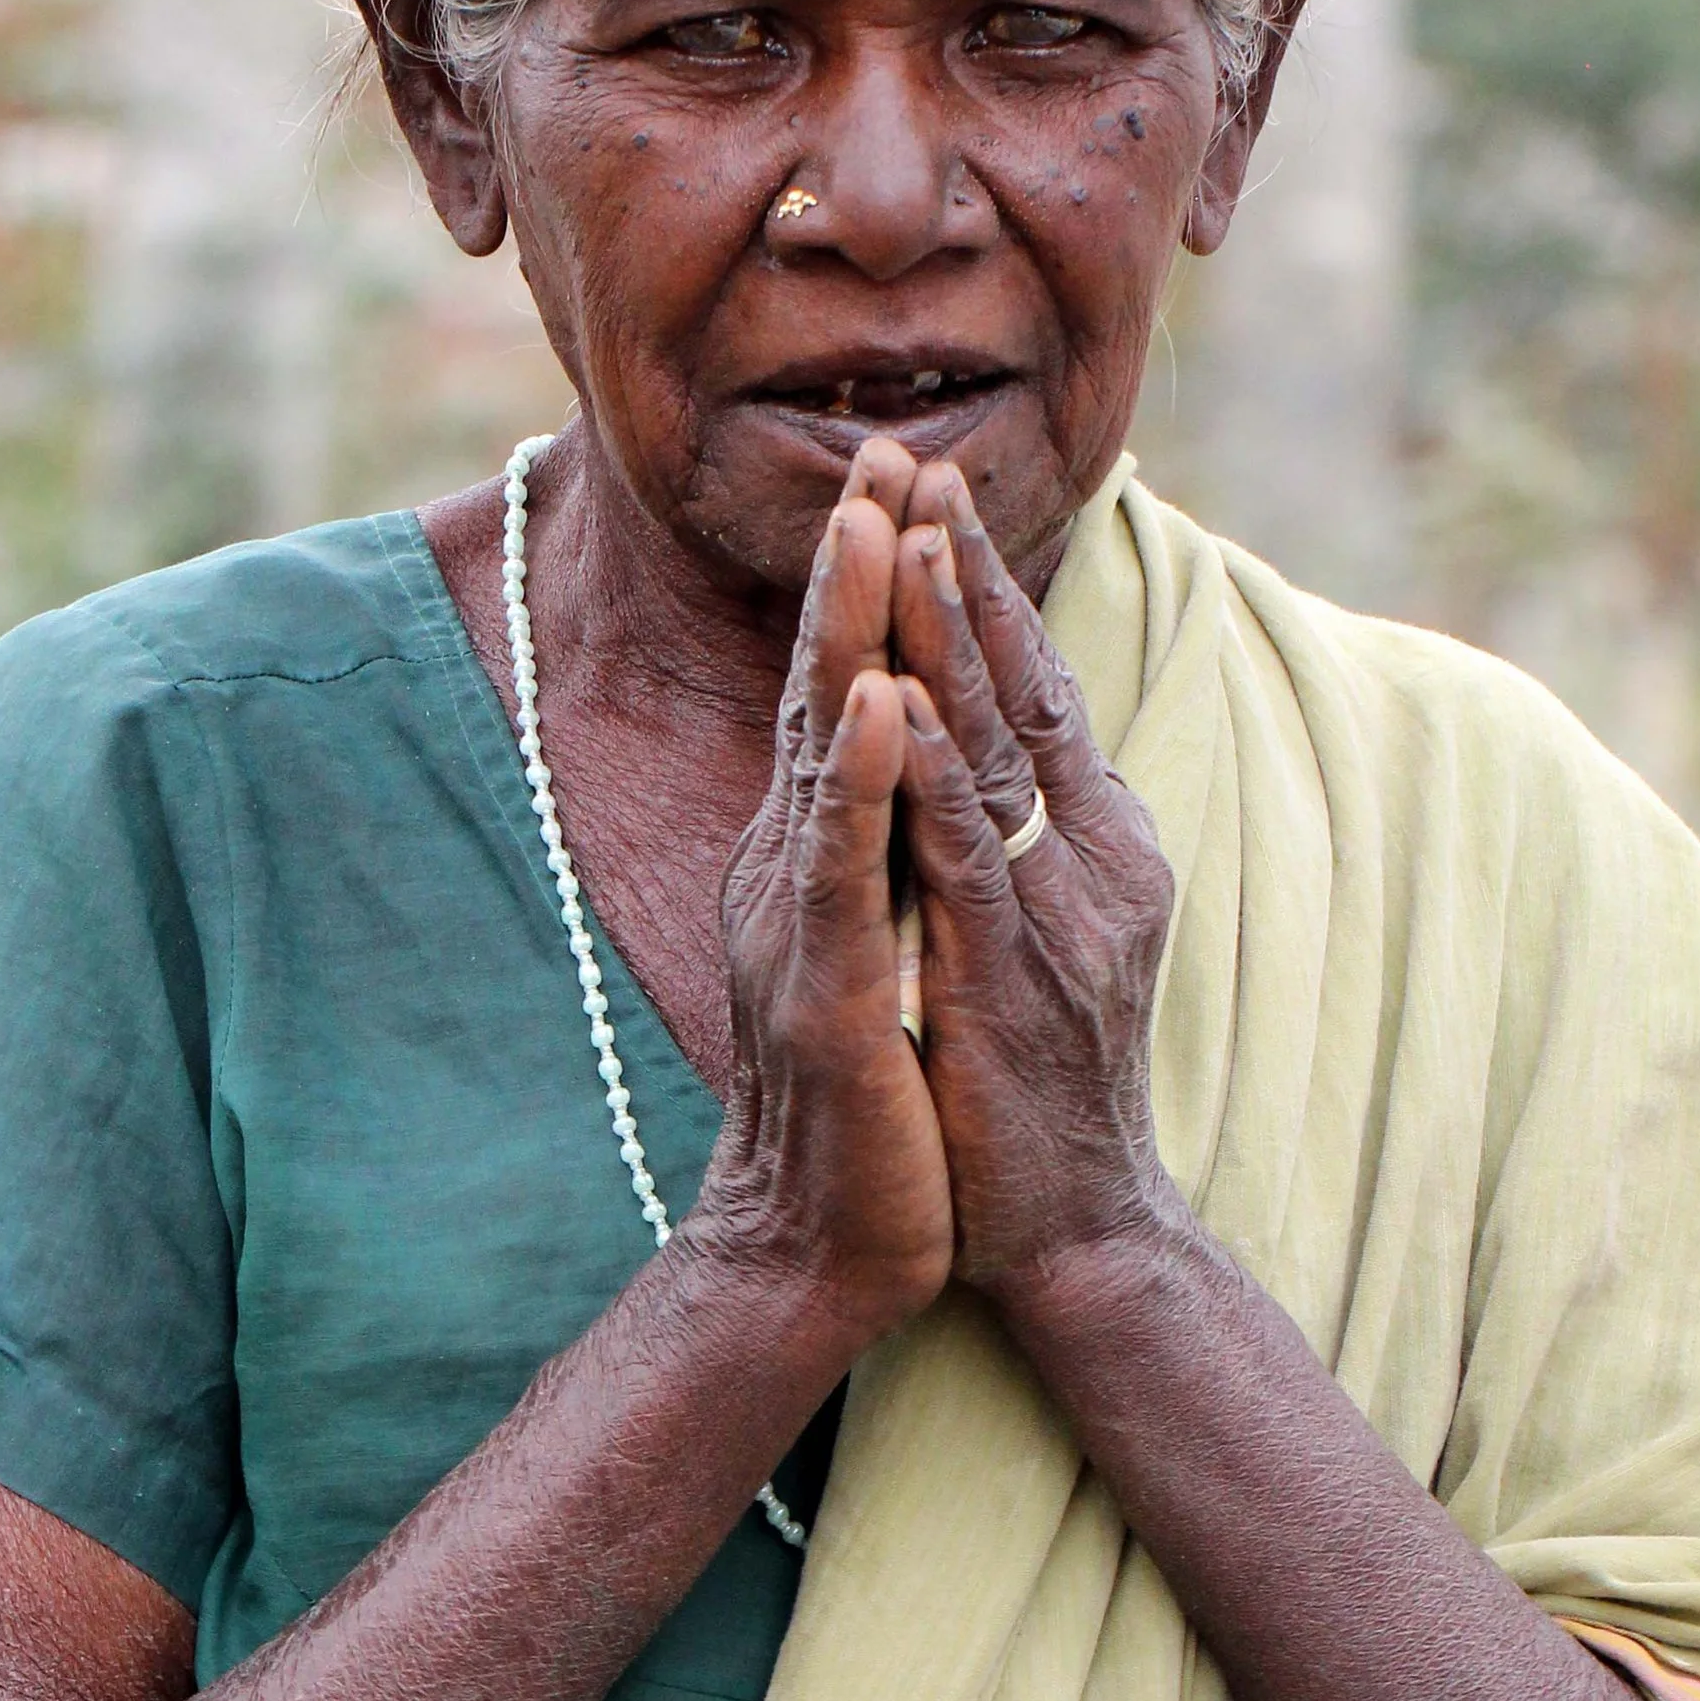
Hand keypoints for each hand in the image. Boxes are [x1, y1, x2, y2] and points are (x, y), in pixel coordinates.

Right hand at [694, 471, 954, 1343]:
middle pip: (828, 691)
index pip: (850, 697)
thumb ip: (879, 861)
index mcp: (820, 858)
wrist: (820, 1249)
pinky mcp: (824, 990)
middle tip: (881, 452)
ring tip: (871, 528)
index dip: (872, 592)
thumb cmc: (867, 1107)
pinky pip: (844, 867)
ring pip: (827, 754)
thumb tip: (903, 776)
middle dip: (856, 570)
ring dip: (850, 634)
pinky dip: (863, 779)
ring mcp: (801, 923)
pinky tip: (883, 703)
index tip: (901, 480)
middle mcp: (796, 870)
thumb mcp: (878, 951)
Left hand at [886, 465, 1180, 1289]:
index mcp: (1094, 843)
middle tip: (921, 462)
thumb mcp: (1033, 937)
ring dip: (947, 637)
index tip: (935, 487)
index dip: (985, 589)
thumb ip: (1016, 846)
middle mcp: (1088, 859)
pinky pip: (954, 856)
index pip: (1032, 689)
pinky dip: (922, 774)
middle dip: (966, 573)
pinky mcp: (1001, 978)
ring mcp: (1050, 915)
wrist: (1074, 1231)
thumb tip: (975, 760)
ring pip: (989, 750)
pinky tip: (891, 702)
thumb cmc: (1038, 1090)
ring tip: (913, 534)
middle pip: (1019, 689)